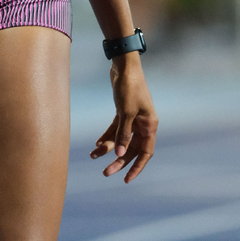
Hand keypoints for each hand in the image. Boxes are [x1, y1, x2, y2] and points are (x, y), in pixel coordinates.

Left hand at [90, 55, 157, 181]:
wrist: (124, 66)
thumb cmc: (129, 87)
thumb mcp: (126, 112)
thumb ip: (123, 134)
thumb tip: (119, 153)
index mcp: (150, 125)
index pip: (145, 152)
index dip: (137, 167)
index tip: (127, 179)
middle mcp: (143, 123)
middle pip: (131, 148)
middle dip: (118, 160)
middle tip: (106, 172)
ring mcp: (133, 117)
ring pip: (121, 139)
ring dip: (109, 148)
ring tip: (94, 156)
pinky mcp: (123, 111)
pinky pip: (115, 129)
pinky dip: (107, 136)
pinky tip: (97, 144)